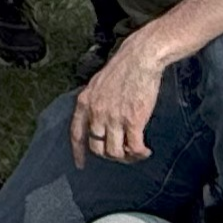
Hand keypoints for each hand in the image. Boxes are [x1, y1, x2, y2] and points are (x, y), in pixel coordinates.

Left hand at [69, 28, 172, 165]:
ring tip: (136, 153)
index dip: (78, 152)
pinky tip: (146, 151)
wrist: (140, 58)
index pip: (76, 134)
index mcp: (85, 102)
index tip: (80, 165)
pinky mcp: (133, 121)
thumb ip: (95, 102)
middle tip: (122, 154)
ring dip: (126, 157)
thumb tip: (97, 119)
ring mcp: (114, 118)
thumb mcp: (98, 83)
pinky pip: (134, 147)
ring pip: (115, 152)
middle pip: (97, 148)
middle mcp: (96, 113)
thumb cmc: (123, 68)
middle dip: (110, 155)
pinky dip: (140, 154)